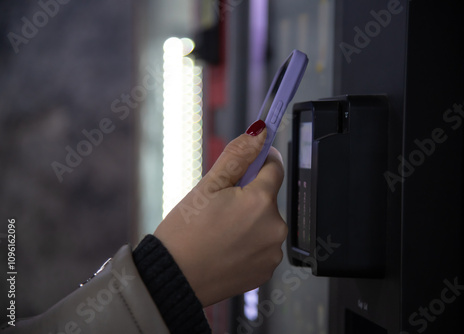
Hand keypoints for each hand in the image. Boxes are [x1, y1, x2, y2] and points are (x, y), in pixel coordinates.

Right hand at [154, 126, 286, 306]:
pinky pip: (263, 246)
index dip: (259, 161)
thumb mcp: (207, 186)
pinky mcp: (267, 270)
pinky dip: (249, 243)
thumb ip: (238, 156)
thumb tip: (259, 133)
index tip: (248, 163)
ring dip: (249, 221)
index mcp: (260, 202)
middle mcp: (274, 228)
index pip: (274, 167)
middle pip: (268, 197)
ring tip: (220, 231)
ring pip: (265, 222)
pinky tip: (226, 248)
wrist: (173, 279)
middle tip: (219, 206)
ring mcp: (272, 252)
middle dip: (249, 196)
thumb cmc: (184, 233)